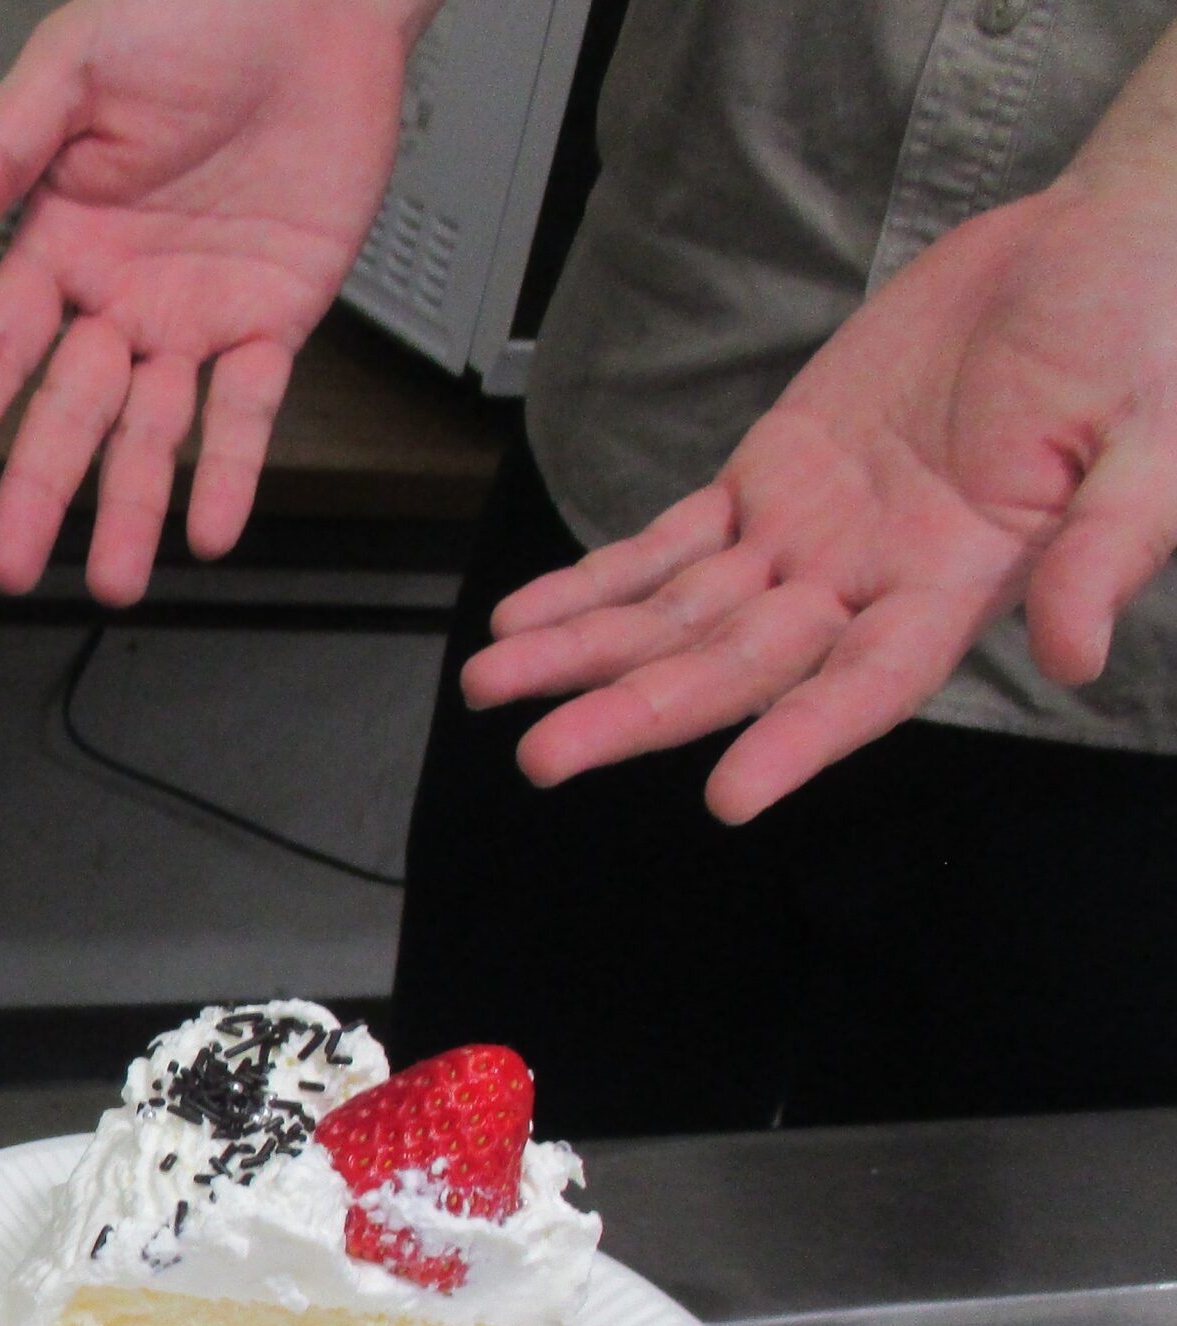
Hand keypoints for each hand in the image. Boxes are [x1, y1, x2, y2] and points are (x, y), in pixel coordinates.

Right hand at [0, 0, 422, 604]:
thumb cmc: (194, 11)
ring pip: (155, 431)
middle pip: (68, 413)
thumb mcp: (72, 68)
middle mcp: (120, 291)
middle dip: (38, 492)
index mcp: (59, 237)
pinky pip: (249, 407)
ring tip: (114, 578)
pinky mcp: (275, 314)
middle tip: (9, 566)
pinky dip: (233, 469)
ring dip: (132, 508)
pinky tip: (211, 526)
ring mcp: (196, 312)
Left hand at [462, 175, 1176, 821]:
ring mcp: (812, 534)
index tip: (727, 797)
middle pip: (737, 666)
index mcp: (962, 585)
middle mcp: (870, 579)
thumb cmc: (1146, 337)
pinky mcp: (773, 475)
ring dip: (587, 652)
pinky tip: (529, 618)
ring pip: (679, 613)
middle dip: (638, 711)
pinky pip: (667, 543)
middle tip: (547, 757)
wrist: (1096, 248)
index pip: (866, 688)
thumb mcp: (1159, 439)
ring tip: (494, 687)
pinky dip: (596, 580)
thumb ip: (1112, 549)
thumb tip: (1079, 657)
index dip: (798, 742)